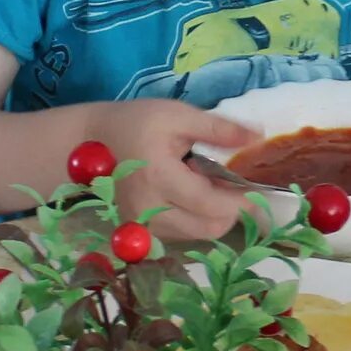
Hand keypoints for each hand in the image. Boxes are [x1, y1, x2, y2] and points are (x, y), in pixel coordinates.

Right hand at [87, 98, 263, 241]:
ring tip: (203, 184)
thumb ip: (219, 129)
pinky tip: (188, 195)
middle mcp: (148, 209)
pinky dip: (195, 219)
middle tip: (229, 182)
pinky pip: (181, 234)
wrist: (91, 141)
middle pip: (208, 227)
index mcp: (159, 177)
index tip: (258, 188)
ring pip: (197, 234)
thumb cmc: (137, 122)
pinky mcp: (140, 232)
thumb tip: (258, 137)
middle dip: (229, 209)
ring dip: (212, 215)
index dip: (241, 200)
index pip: (211, 204)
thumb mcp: (178, 115)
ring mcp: (142, 225)